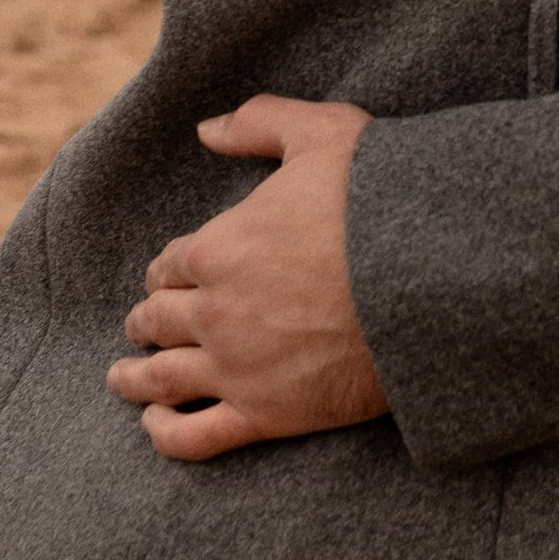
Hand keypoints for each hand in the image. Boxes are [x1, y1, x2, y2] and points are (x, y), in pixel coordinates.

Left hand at [105, 96, 386, 462]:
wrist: (436, 278)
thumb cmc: (381, 201)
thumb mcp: (322, 133)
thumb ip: (259, 122)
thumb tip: (207, 128)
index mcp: (218, 248)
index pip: (168, 265)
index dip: (167, 270)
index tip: (171, 277)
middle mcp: (215, 312)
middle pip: (158, 321)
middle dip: (148, 320)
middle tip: (145, 325)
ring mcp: (237, 368)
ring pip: (161, 380)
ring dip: (133, 378)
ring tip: (122, 379)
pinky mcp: (267, 414)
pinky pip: (194, 437)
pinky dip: (165, 435)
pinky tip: (156, 425)